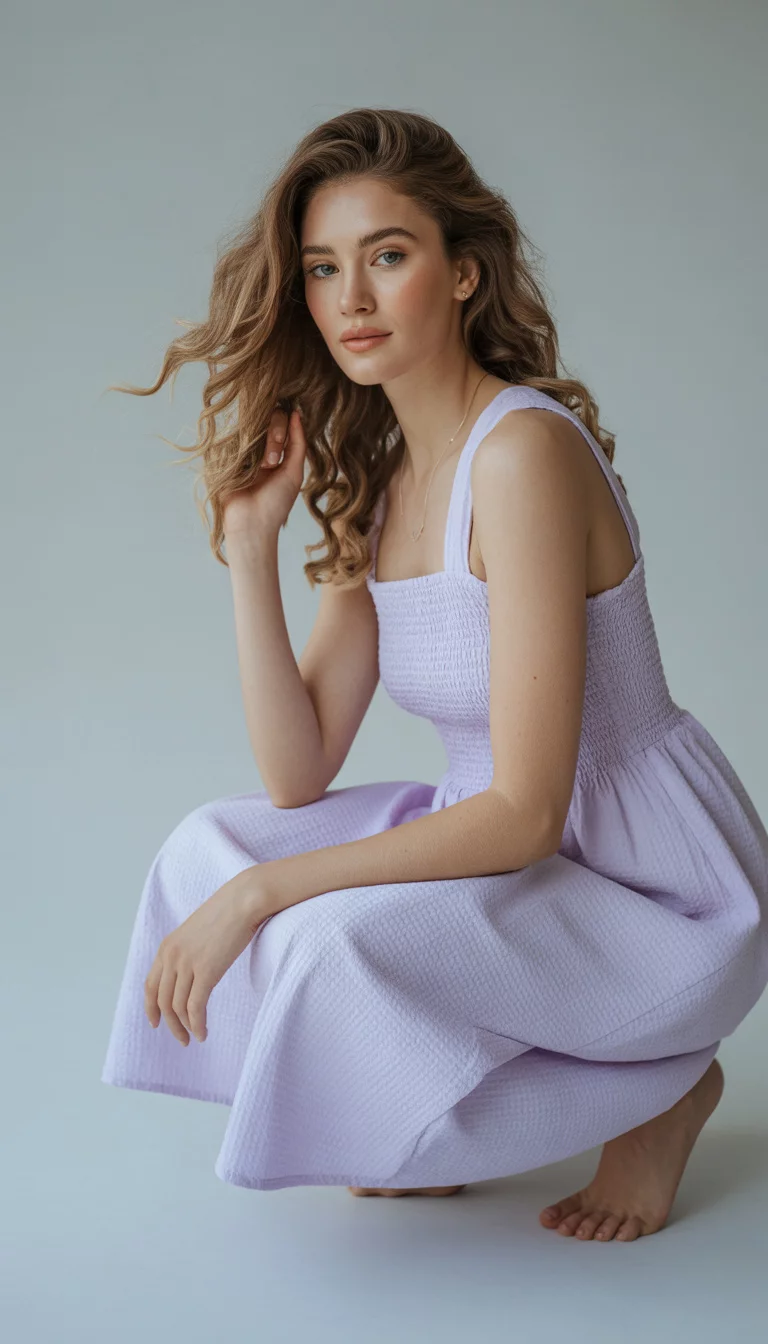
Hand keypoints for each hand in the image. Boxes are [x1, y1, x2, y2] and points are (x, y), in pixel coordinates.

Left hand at [144, 867, 271, 1045]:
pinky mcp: (206, 971)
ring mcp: (187, 964)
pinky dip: (198, 1024)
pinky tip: (204, 1033)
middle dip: (170, 1024)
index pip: (150, 985)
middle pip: (162, 1001)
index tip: (156, 1023)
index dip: (151, 1008)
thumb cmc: (227, 913)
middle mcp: (171, 956)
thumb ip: (188, 951)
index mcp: (167, 947)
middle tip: (182, 1039)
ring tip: (196, 1038)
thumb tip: (191, 973)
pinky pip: (195, 1007)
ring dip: (185, 1028)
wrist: (243, 901)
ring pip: (178, 1008)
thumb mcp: (197, 932)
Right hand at [222, 405, 307, 542]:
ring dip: (262, 443)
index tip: (284, 441)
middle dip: (275, 436)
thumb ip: (298, 444)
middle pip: (267, 419)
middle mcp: (258, 447)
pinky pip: (233, 437)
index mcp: (276, 451)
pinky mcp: (224, 456)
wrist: (251, 523)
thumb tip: (297, 414)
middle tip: (272, 460)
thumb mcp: (294, 473)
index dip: (285, 425)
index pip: (281, 421)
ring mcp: (241, 450)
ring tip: (264, 465)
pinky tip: (248, 463)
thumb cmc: (276, 503)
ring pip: (251, 425)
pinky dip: (244, 447)